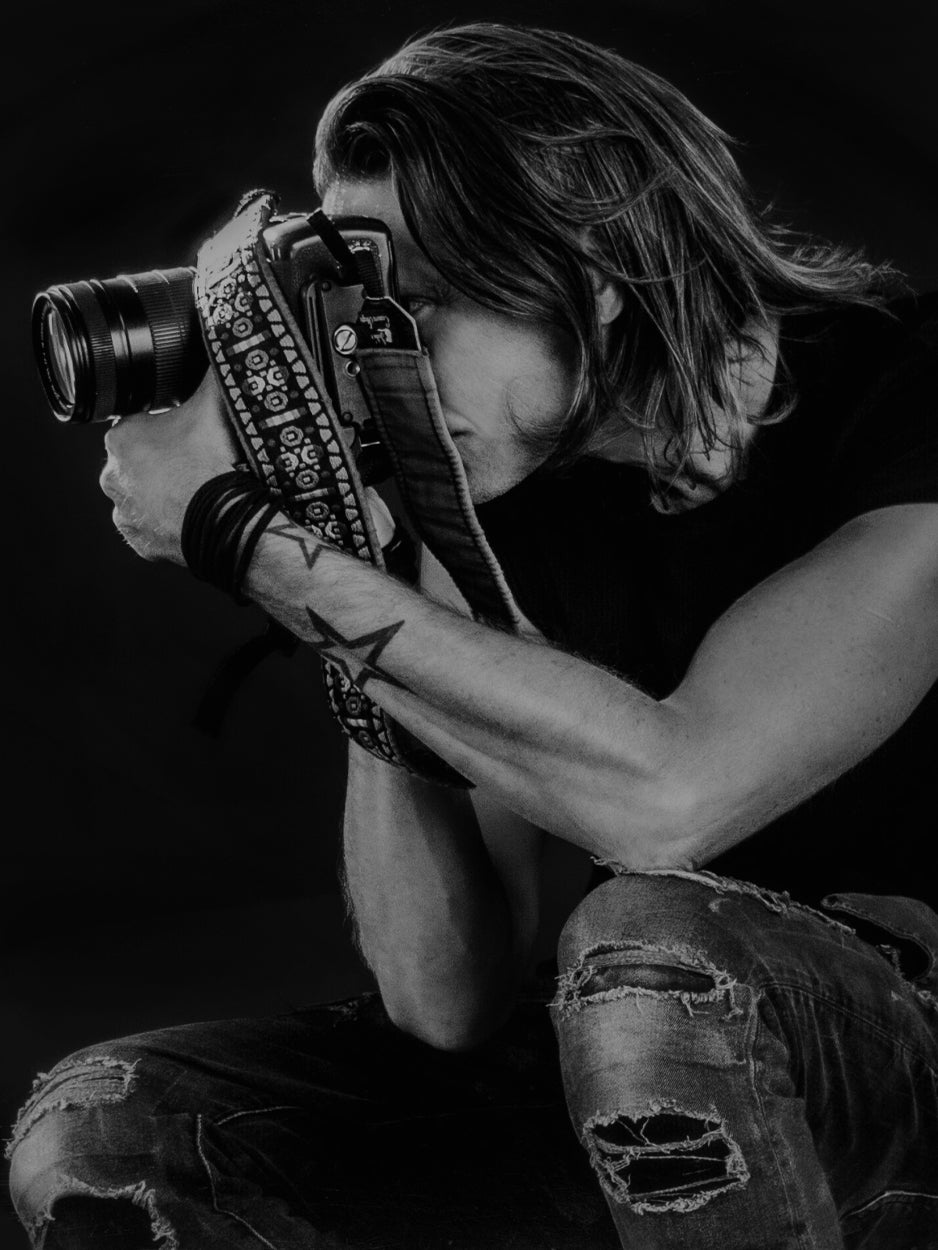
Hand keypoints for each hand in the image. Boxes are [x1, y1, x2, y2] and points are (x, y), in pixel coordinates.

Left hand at [100, 368, 240, 563]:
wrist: (222, 521)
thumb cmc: (212, 462)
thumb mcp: (215, 407)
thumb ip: (214, 373)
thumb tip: (223, 337)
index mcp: (122, 438)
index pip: (140, 424)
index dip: (167, 427)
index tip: (189, 434)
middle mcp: (112, 476)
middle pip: (138, 462)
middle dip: (162, 462)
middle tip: (195, 464)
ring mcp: (125, 512)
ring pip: (143, 496)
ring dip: (163, 494)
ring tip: (195, 492)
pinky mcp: (139, 541)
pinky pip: (152, 527)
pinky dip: (168, 523)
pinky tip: (191, 515)